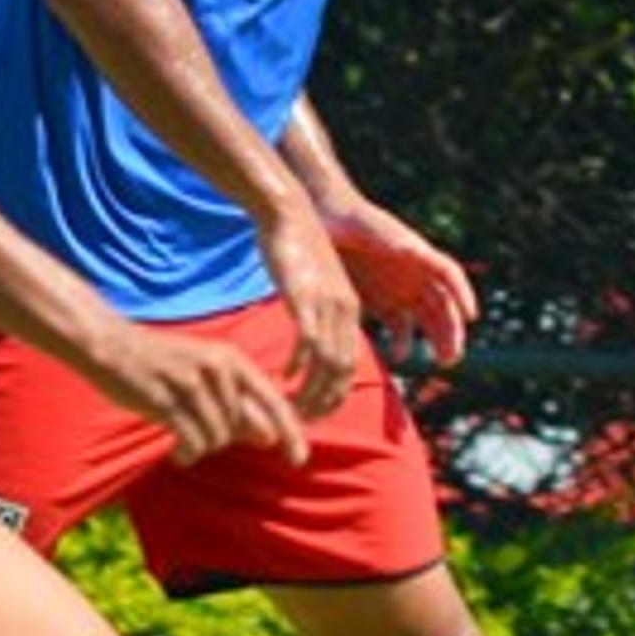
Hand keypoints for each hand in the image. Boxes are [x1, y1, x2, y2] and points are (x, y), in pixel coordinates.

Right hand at [84, 319, 309, 467]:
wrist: (111, 346)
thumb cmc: (161, 364)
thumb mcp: (205, 373)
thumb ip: (237, 403)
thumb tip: (270, 438)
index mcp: (232, 359)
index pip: (273, 401)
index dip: (290, 432)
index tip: (300, 459)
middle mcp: (217, 369)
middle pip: (241, 427)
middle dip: (225, 440)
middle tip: (198, 437)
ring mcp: (192, 384)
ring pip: (218, 438)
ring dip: (201, 447)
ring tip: (182, 444)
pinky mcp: (167, 400)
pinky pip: (193, 442)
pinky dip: (187, 454)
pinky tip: (176, 453)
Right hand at [254, 202, 366, 420]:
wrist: (289, 213)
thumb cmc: (294, 249)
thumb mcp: (313, 285)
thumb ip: (315, 313)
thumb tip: (307, 340)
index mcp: (350, 311)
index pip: (349, 367)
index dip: (333, 396)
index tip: (312, 414)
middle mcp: (346, 311)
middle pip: (342, 372)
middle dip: (324, 403)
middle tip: (302, 422)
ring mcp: (327, 304)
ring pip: (328, 362)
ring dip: (311, 391)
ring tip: (291, 408)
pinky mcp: (306, 296)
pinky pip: (308, 339)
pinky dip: (298, 364)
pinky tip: (284, 377)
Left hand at [329, 200, 477, 368]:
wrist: (323, 219)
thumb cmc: (348, 219)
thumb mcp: (370, 227)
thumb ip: (391, 241)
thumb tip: (411, 249)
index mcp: (417, 252)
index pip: (449, 273)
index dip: (463, 294)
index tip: (471, 316)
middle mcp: (414, 273)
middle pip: (442, 303)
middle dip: (451, 330)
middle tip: (452, 357)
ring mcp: (398, 288)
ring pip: (426, 318)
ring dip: (437, 340)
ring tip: (442, 361)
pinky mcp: (380, 301)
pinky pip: (398, 325)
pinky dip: (401, 341)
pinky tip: (398, 356)